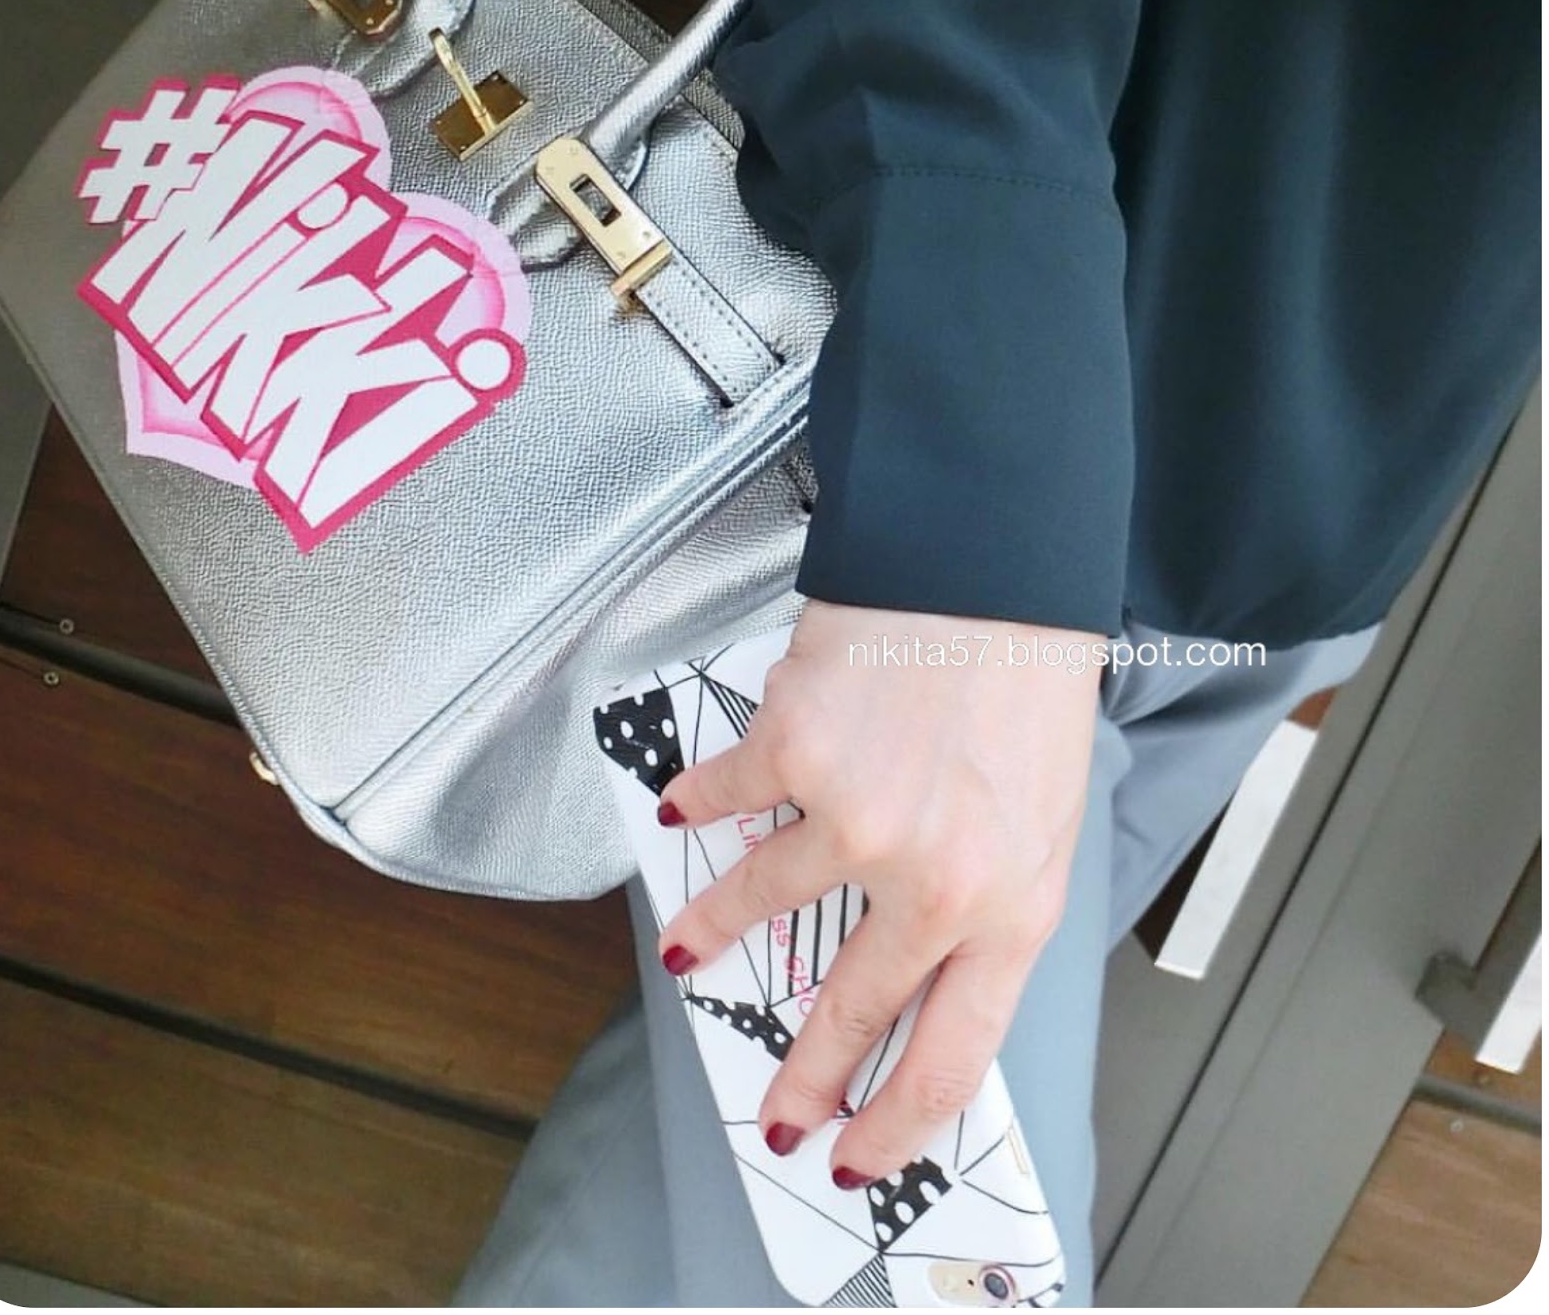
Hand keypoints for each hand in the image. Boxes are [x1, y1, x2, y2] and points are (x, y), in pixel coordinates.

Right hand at [654, 599, 1099, 1188]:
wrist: (995, 571)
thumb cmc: (1027, 686)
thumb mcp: (1042, 820)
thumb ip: (985, 901)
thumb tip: (915, 963)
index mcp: (1013, 908)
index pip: (951, 1058)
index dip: (894, 1125)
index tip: (855, 1155)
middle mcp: (934, 884)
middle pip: (850, 1011)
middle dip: (802, 1076)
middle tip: (774, 1113)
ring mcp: (856, 824)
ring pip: (761, 905)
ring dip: (714, 931)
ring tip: (687, 949)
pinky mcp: (795, 755)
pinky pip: (726, 800)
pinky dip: (697, 806)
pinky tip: (684, 810)